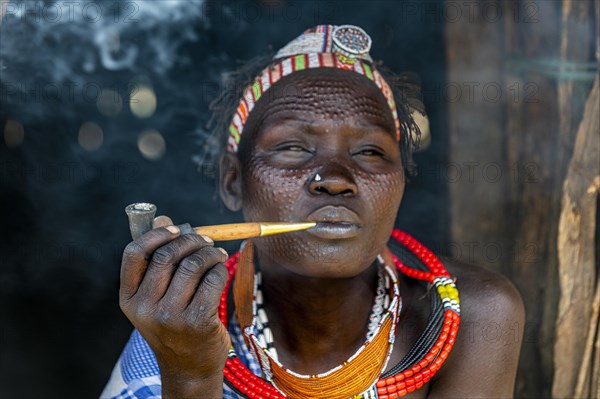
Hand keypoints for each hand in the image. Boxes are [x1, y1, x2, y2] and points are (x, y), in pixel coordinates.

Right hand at [119, 216, 229, 396]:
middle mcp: (145, 308)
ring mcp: (170, 317)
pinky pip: (212, 279)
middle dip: (191, 240)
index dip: (156, 234)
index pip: (134, 254)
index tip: (175, 228)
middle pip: (167, 255)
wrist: (189, 367)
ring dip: (210, 253)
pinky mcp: (197, 321)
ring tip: (216, 254)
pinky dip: (220, 268)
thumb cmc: (173, 324)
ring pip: (193, 265)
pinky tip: (220, 270)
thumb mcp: (156, 296)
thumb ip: (157, 259)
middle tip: (205, 240)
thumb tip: (162, 218)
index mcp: (129, 298)